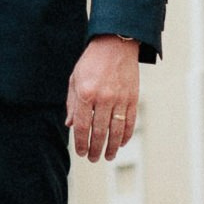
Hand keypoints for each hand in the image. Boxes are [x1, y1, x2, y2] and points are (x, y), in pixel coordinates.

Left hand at [66, 36, 139, 163]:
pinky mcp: (132, 98)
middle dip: (96, 149)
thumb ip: (72, 104)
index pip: (83, 126)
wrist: (115, 44)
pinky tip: (122, 143)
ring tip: (108, 156)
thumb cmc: (92, 61)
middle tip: (93, 158)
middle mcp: (103, 98)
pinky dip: (126, 135)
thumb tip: (71, 125)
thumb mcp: (75, 79)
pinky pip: (130, 122)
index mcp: (85, 93)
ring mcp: (120, 99)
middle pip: (100, 132)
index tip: (81, 153)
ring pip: (117, 131)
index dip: (81, 143)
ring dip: (112, 147)